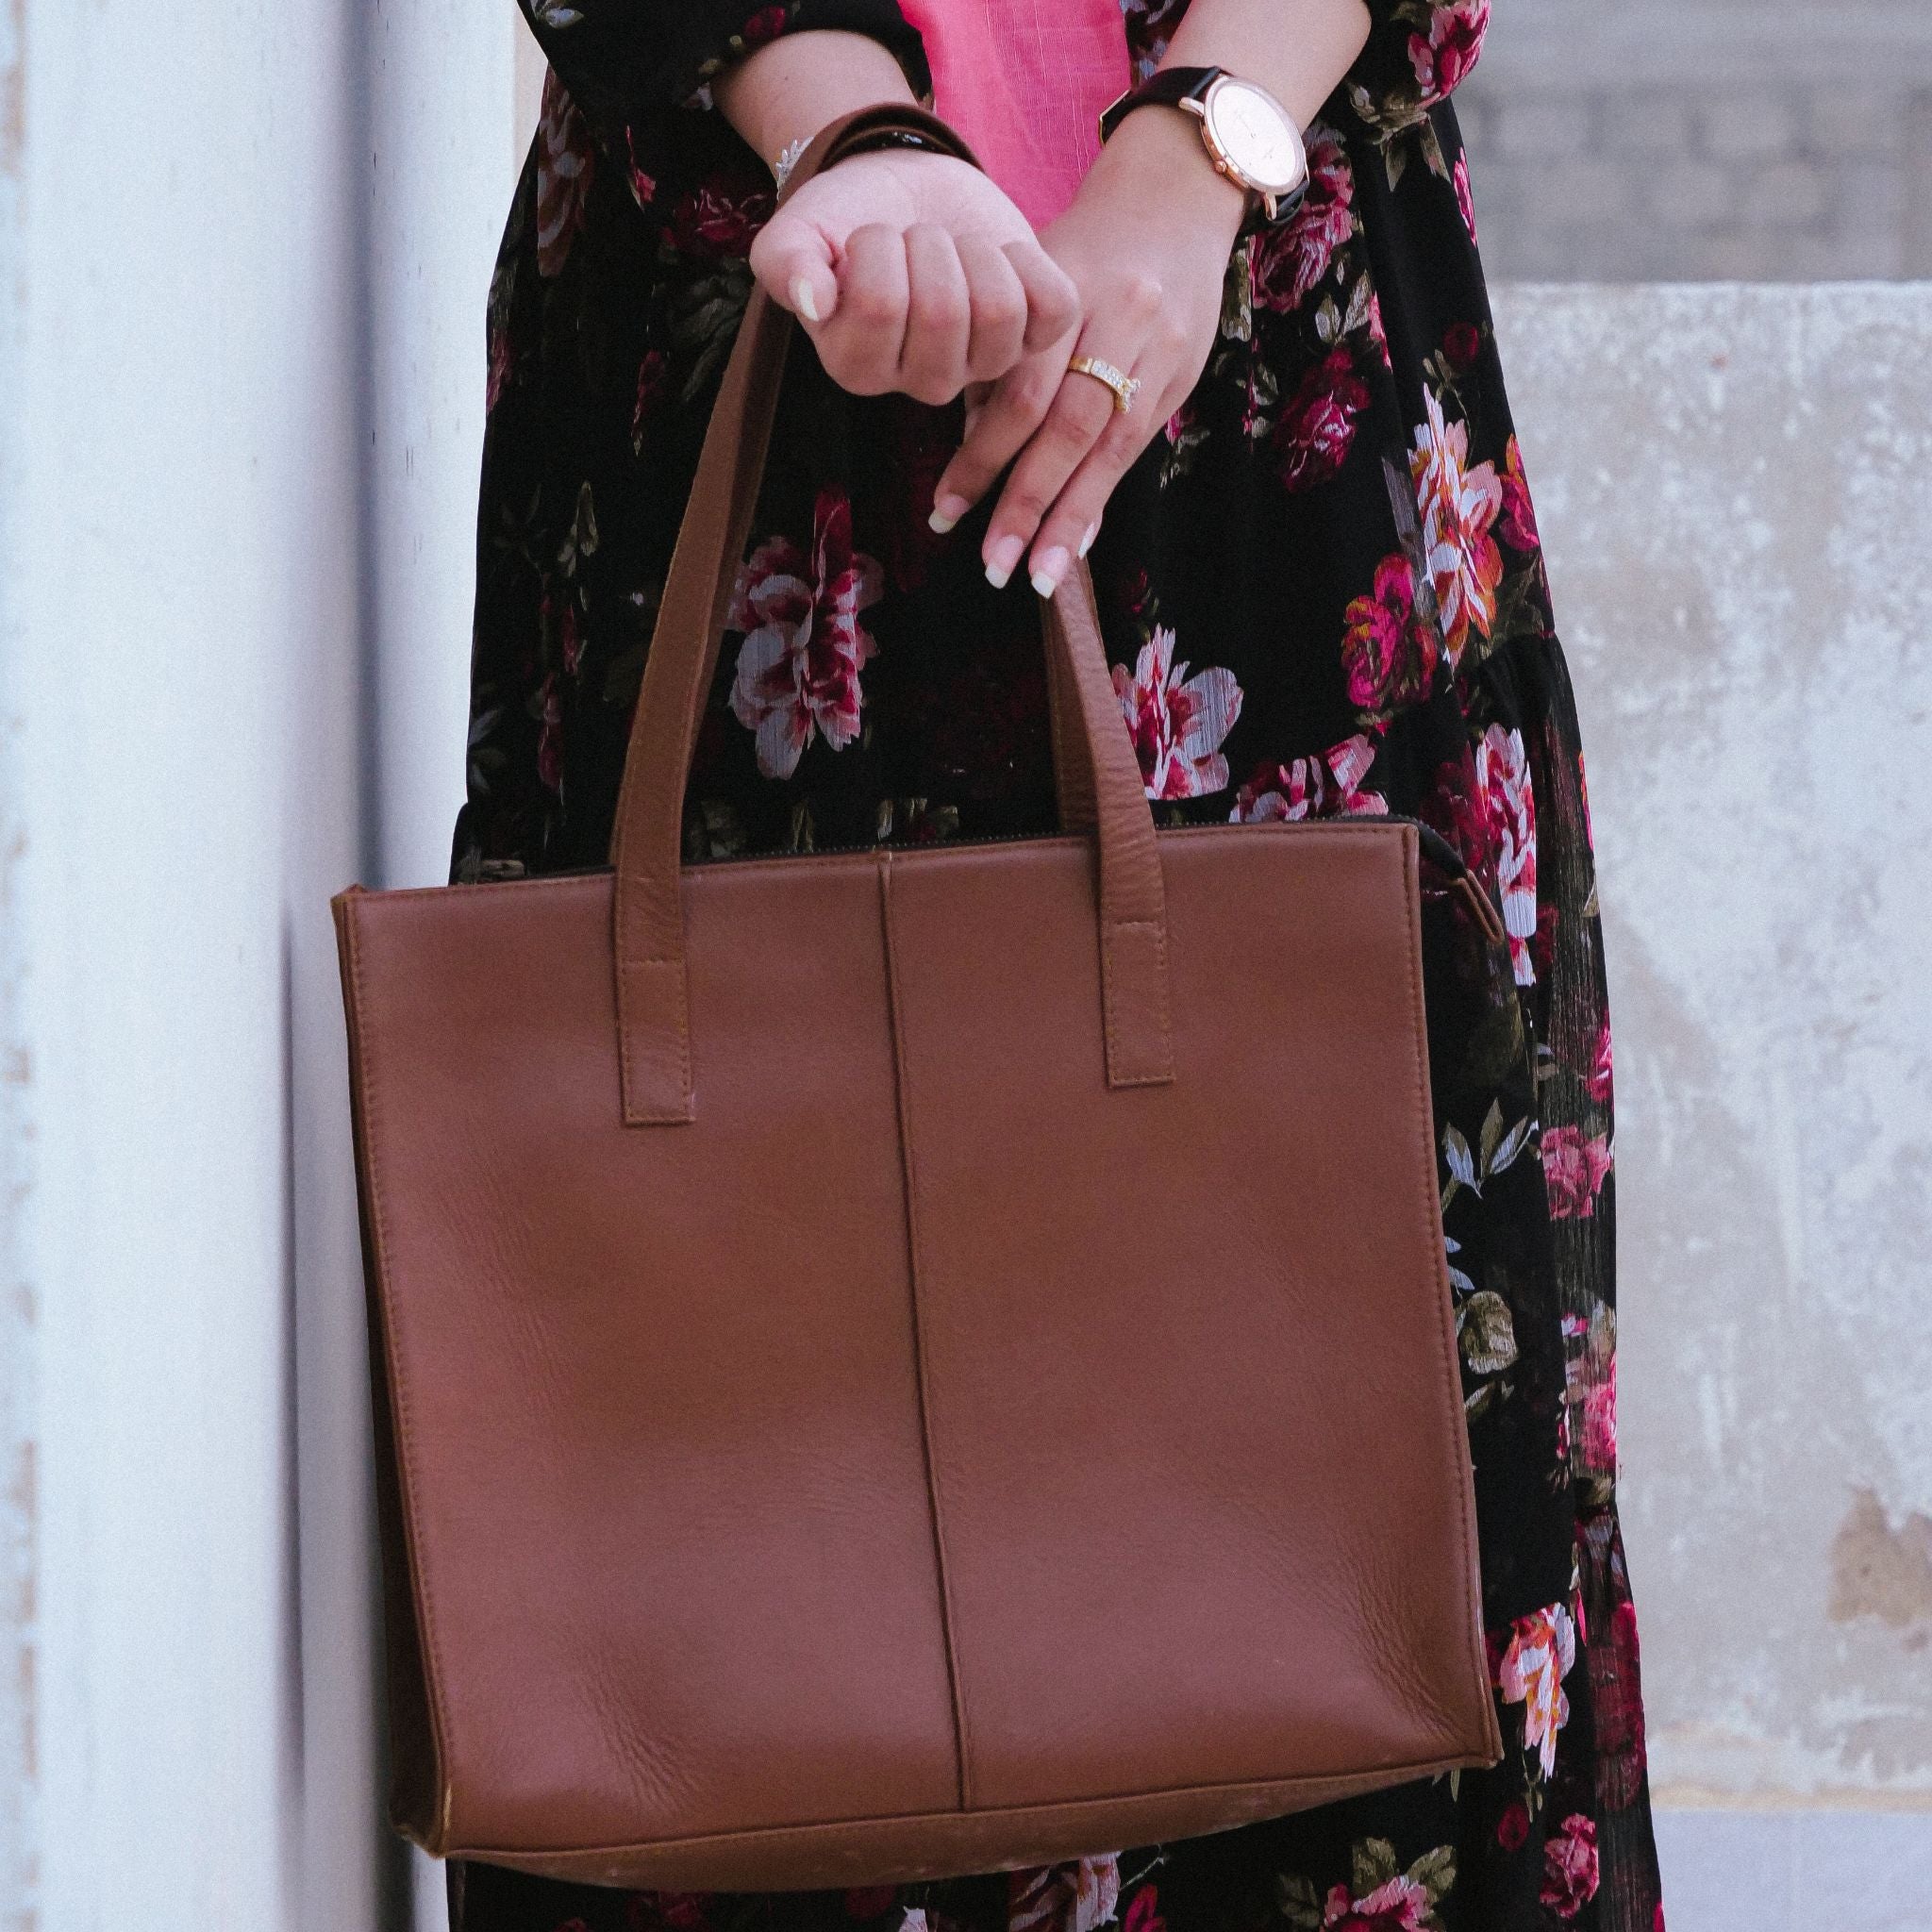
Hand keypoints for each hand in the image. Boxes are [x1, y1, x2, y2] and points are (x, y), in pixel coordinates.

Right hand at [751, 149, 1079, 404]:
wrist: (903, 191)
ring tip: (954, 245)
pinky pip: (1054, 306)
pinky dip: (1029, 260)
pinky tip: (999, 253)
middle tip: (915, 237)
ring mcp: (982, 366)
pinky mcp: (1034, 337)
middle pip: (943, 311)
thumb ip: (786, 264)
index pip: (878, 306)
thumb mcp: (797, 231)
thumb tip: (814, 299)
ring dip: (977, 250)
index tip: (867, 237)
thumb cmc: (846, 219)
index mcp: (856, 367)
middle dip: (928, 244)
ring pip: (1000, 311)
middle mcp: (921, 382)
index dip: (875, 248)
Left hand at [928, 109, 1247, 593]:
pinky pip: (1135, 449)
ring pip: (1107, 447)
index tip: (946, 510)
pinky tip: (1077, 543)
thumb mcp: (1034, 282)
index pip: (1018, 390)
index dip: (981, 457)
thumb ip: (1006, 357)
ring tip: (1036, 573)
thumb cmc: (1086, 250)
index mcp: (1064, 293)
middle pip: (1064, 426)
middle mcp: (1118, 320)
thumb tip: (974, 445)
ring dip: (1068, 518)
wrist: (1174, 200)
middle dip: (1025, 501)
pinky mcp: (1182, 375)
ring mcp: (1159, 349)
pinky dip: (1101, 498)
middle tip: (991, 562)